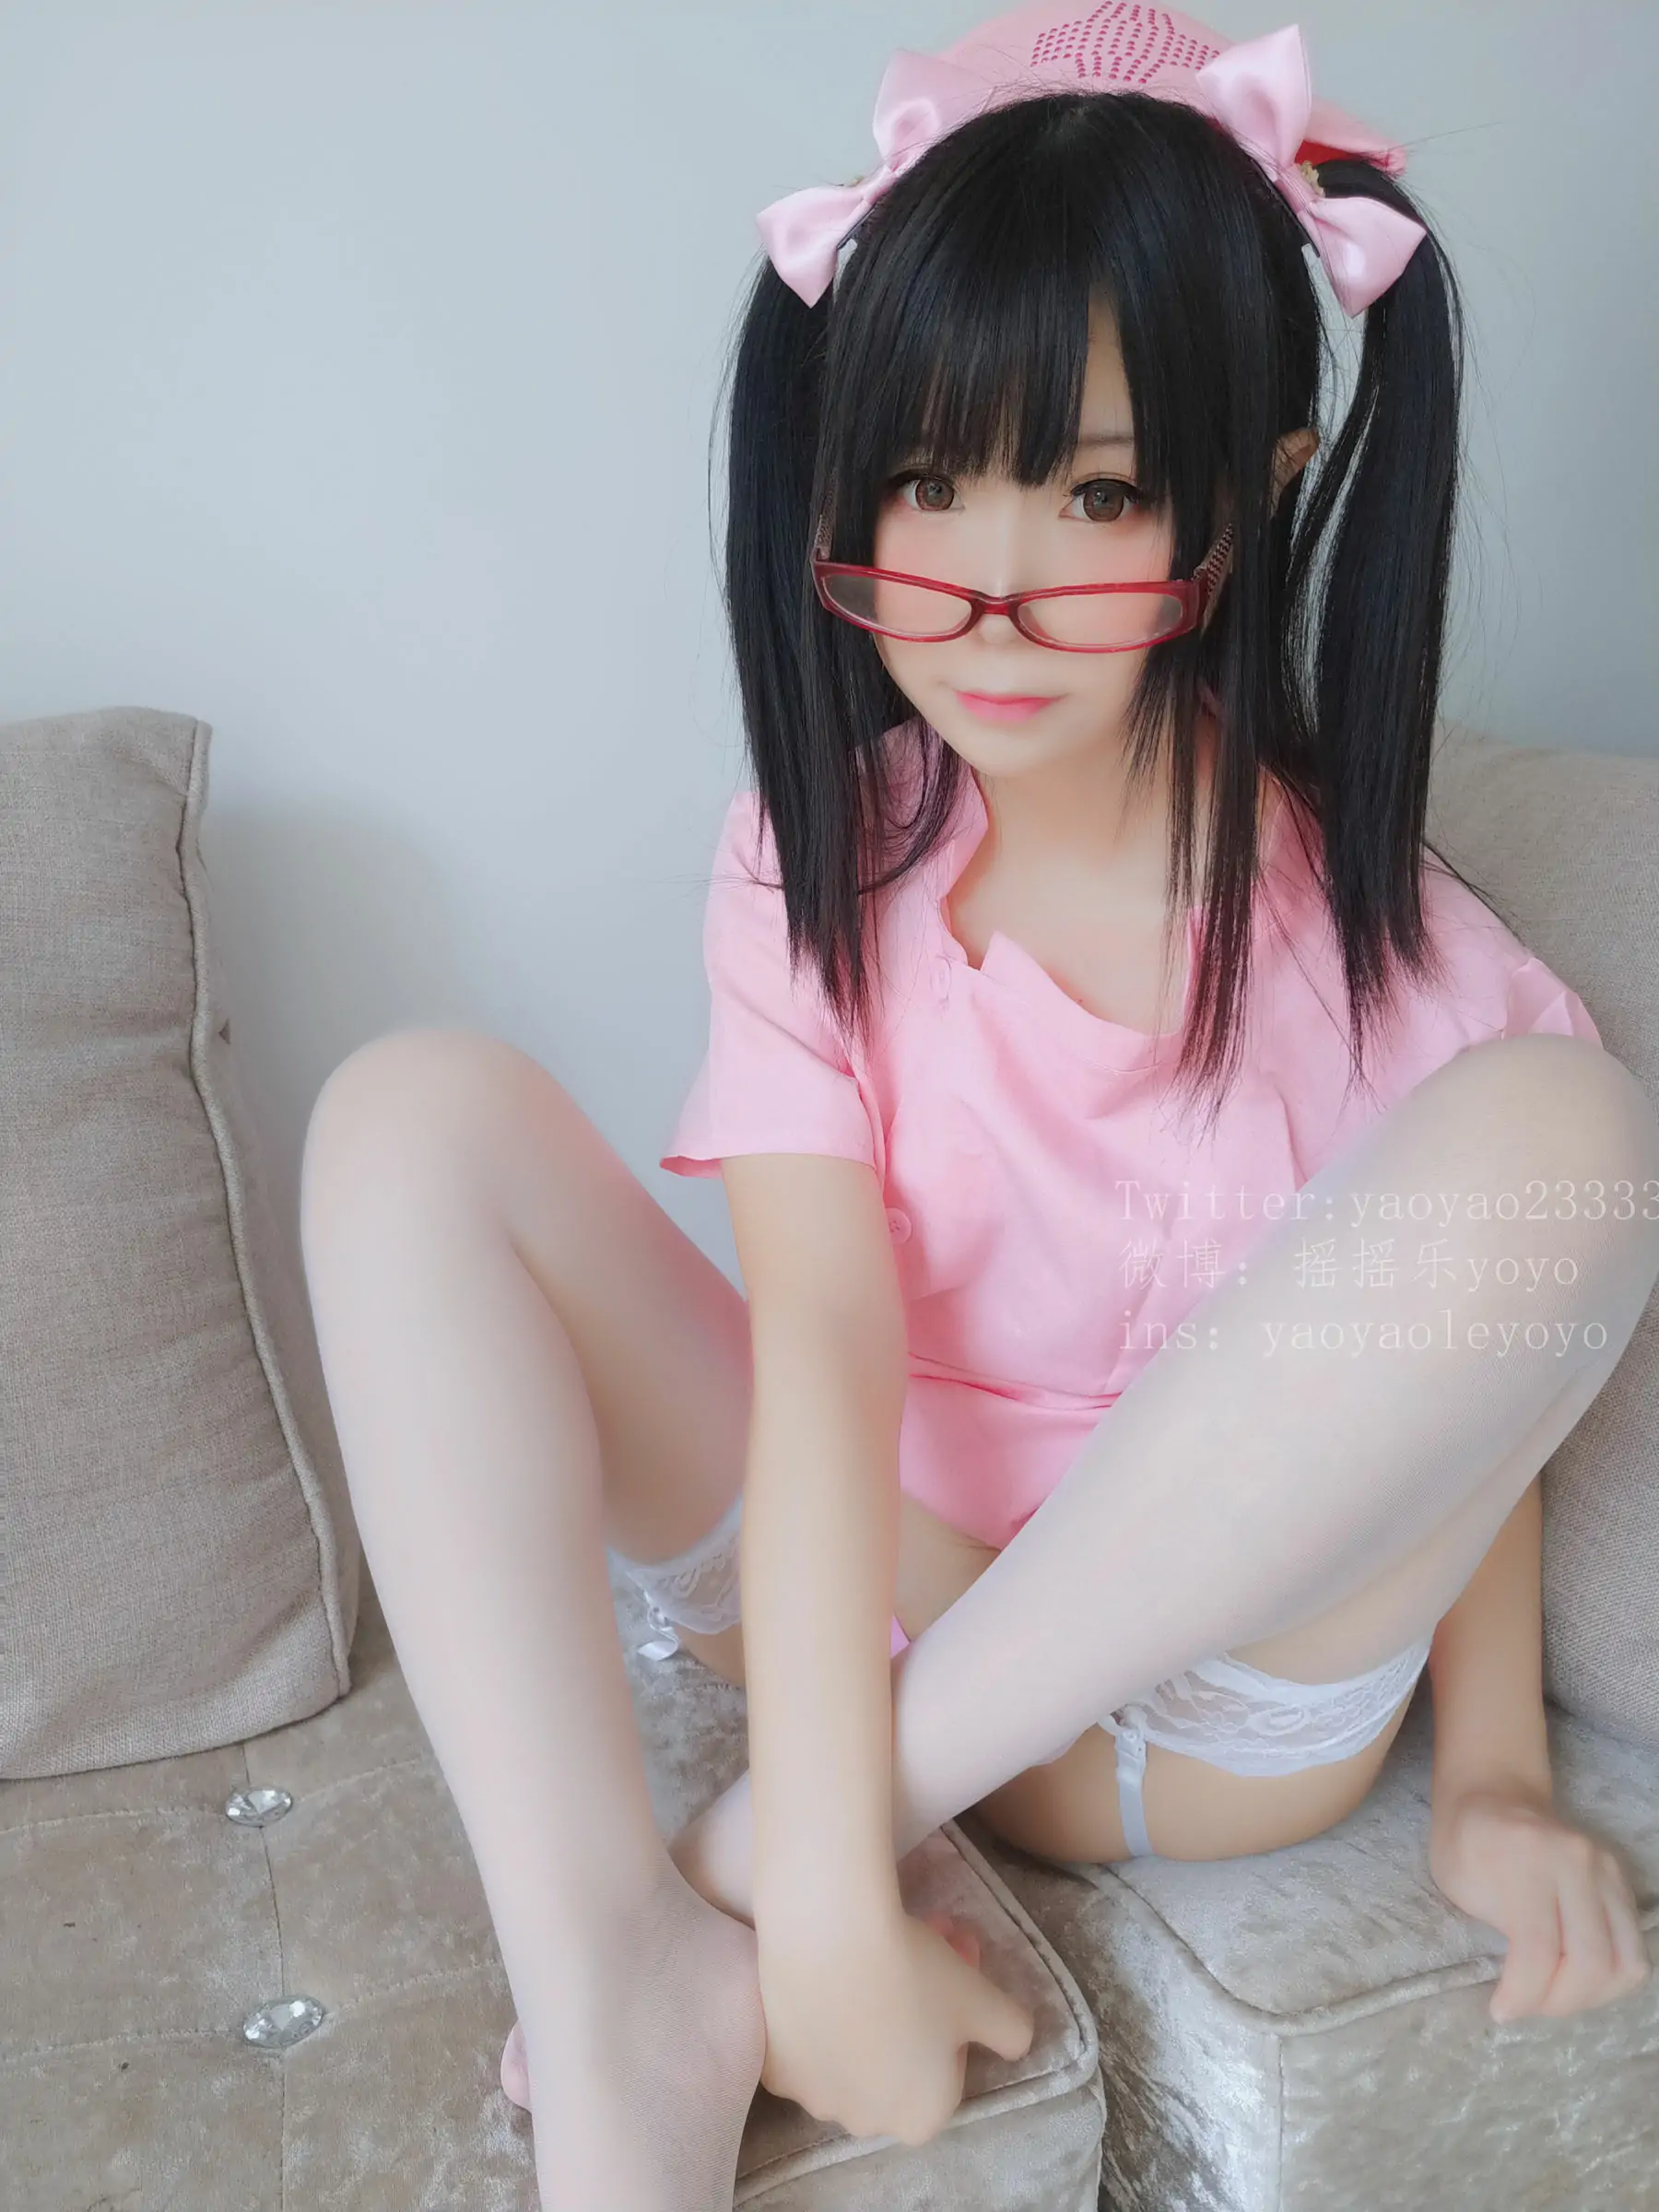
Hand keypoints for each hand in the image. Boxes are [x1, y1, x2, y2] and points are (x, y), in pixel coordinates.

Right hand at [756, 1903, 1034, 2145]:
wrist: (830, 1939)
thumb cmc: (918, 1975)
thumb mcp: (986, 2000)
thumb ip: (1012, 2032)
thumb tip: (1016, 2041)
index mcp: (922, 2118)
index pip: (946, 2072)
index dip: (950, 2022)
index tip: (949, 1980)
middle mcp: (867, 2123)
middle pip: (899, 2062)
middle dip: (915, 2011)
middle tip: (922, 1949)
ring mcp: (816, 2098)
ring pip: (850, 2053)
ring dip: (868, 2011)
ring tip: (872, 1947)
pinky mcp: (776, 2069)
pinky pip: (807, 2042)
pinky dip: (819, 2011)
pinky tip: (828, 1968)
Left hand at [1430, 1784, 1651, 2021]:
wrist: (1494, 1795)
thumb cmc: (1465, 1842)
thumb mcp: (1456, 1883)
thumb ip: (1491, 1930)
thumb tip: (1522, 1991)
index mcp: (1527, 1858)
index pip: (1539, 1950)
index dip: (1523, 1995)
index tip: (1501, 2011)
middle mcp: (1577, 1861)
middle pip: (1592, 1962)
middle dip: (1559, 2002)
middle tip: (1527, 2006)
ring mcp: (1607, 1869)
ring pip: (1626, 1962)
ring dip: (1591, 1996)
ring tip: (1553, 1995)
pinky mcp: (1622, 1882)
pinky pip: (1633, 1949)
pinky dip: (1608, 1978)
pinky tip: (1573, 1977)